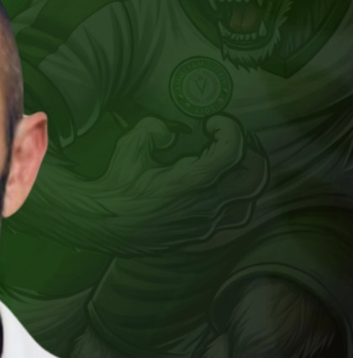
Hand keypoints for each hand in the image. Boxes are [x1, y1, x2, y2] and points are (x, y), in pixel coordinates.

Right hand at [89, 115, 268, 253]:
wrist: (102, 224)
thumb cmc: (116, 186)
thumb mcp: (129, 147)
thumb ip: (152, 128)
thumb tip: (167, 130)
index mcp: (191, 181)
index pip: (233, 150)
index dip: (229, 128)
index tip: (212, 123)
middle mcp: (205, 204)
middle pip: (254, 174)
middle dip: (247, 151)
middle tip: (226, 141)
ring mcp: (206, 223)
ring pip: (248, 198)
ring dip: (243, 176)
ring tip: (225, 165)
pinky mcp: (200, 234)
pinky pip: (233, 216)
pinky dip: (232, 197)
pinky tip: (213, 188)